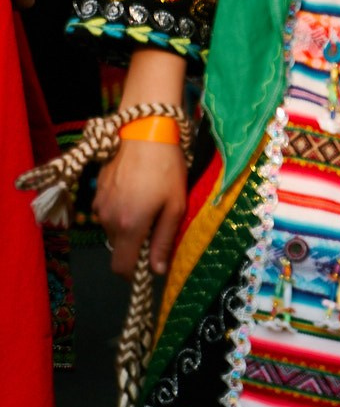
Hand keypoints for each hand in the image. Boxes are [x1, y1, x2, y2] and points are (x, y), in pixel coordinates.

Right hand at [93, 137, 188, 276]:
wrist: (143, 132)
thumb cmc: (166, 168)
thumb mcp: (175, 205)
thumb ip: (164, 240)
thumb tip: (157, 270)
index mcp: (129, 226)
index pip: (122, 267)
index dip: (135, 273)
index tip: (150, 266)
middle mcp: (108, 220)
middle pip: (120, 248)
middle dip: (136, 245)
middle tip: (158, 224)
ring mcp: (99, 206)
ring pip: (114, 231)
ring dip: (129, 227)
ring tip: (150, 203)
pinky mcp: (96, 193)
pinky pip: (108, 213)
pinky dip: (121, 212)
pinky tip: (137, 192)